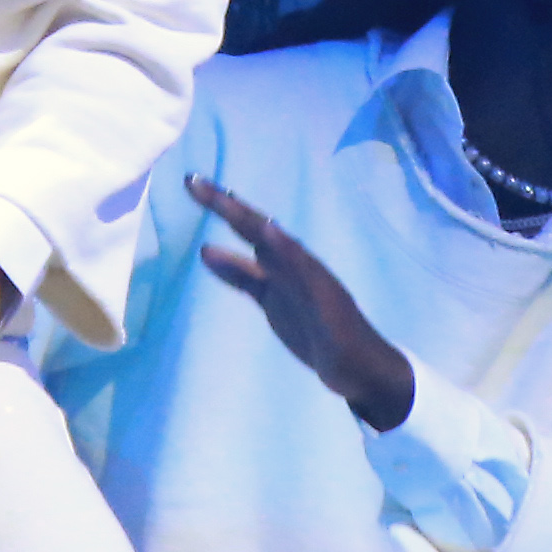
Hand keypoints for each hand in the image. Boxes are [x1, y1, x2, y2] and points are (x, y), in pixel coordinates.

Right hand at [192, 174, 413, 429]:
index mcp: (299, 259)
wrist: (360, 369)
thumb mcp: (321, 301)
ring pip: (247, 247)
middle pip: (250, 227)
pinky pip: (247, 278)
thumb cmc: (344, 335)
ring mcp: (281, 281)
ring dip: (224, 228)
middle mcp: (288, 262)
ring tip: (197, 205)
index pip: (257, 224)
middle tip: (191, 182)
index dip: (229, 205)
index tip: (201, 184)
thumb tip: (268, 226)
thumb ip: (295, 266)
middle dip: (222, 205)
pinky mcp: (276, 302)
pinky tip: (207, 256)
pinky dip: (228, 266)